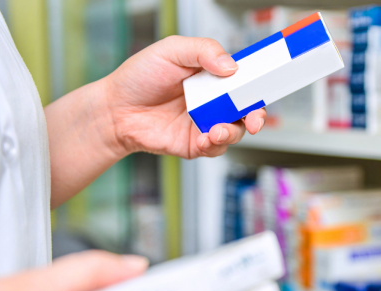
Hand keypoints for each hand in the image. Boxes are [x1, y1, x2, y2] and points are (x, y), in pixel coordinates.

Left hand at [104, 36, 266, 158]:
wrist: (115, 109)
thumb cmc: (139, 77)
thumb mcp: (171, 50)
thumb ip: (203, 50)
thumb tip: (231, 66)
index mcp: (212, 76)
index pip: (244, 80)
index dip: (258, 85)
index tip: (265, 87)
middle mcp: (213, 101)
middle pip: (248, 110)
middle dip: (256, 117)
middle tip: (253, 120)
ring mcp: (205, 123)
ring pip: (234, 132)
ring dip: (232, 133)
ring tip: (216, 130)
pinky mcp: (195, 144)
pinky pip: (215, 149)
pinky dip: (213, 145)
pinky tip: (202, 138)